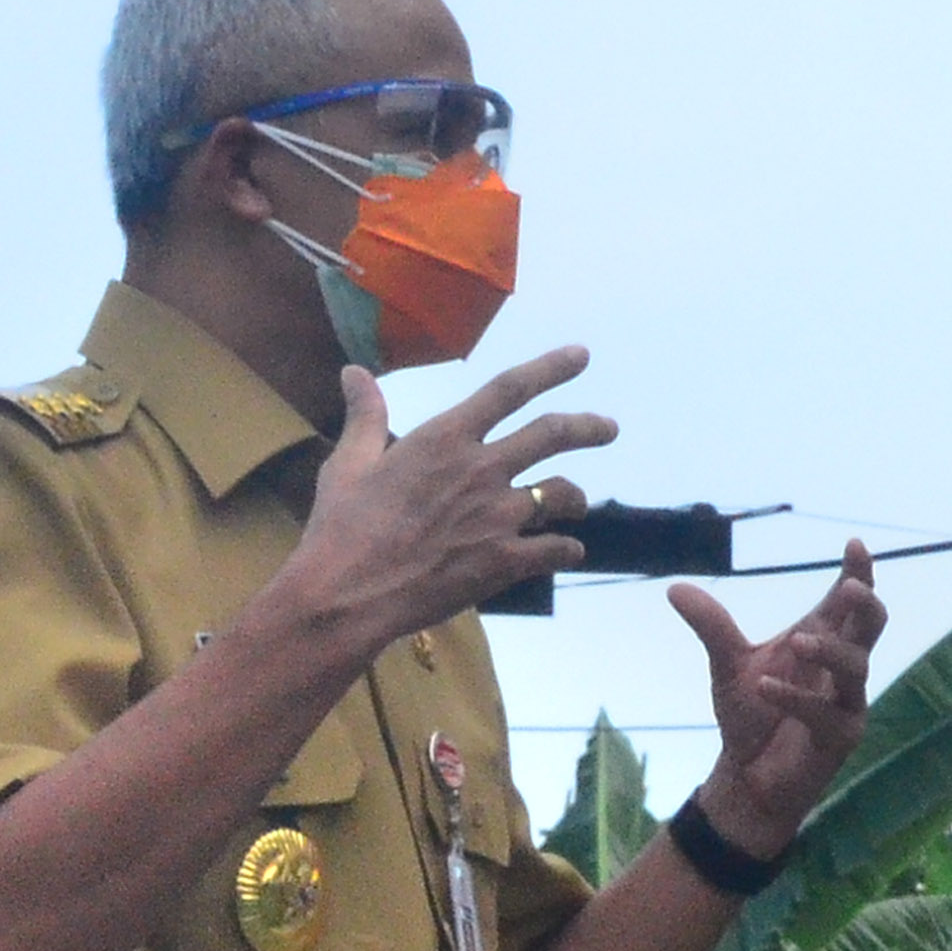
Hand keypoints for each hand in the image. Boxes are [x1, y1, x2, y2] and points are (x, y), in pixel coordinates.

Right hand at [282, 350, 612, 651]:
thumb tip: (353, 371)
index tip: (580, 356)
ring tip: (577, 504)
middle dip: (589, 427)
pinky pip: (557, 550)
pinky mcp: (505, 561)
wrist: (348, 594)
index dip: (550, 368)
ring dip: (575, 497)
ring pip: (562, 493)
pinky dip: (568, 550)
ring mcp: (498, 516)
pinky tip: (568, 552)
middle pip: (553, 434)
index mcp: (444, 439)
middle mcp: (481, 469)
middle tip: (609, 428)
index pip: (509, 389)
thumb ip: (365, 415)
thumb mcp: (349, 463)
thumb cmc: (342, 528)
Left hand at [674, 541, 885, 859]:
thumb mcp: (728, 665)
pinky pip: (826, 712)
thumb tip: (675, 587)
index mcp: (821, 640)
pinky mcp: (842, 736)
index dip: (858, 573)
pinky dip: (796, 698)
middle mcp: (841, 668)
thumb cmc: (750, 715)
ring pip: (856, 666)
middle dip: (865, 604)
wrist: (747, 776)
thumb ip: (712, 627)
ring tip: (798, 641)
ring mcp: (847, 701)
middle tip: (849, 588)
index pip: (847, 602)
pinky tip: (765, 687)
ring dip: (829, 650)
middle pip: (871, 626)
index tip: (854, 545)